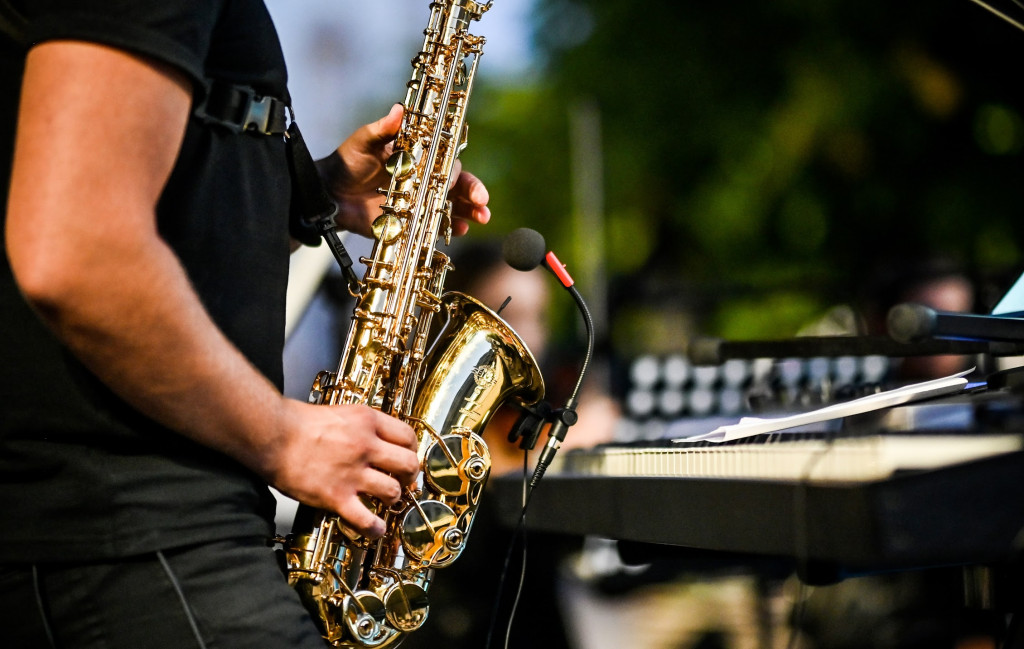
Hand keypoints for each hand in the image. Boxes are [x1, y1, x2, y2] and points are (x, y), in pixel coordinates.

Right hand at [267, 400, 419, 537]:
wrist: (272, 435)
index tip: (407, 457)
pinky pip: (366, 519)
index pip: (408, 436)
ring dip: (392, 499)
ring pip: (393, 492)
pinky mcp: (336, 496)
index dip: (412, 450)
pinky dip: (374, 528)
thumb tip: (378, 439)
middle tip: (402, 481)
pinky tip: (374, 529)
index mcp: (367, 422)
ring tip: (384, 500)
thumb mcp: (341, 413)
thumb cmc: (298, 423)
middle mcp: (365, 446)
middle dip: (409, 476)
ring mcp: (352, 472)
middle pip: (408, 464)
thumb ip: (363, 426)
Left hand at [317, 104, 490, 236]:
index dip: (457, 169)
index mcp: (417, 157)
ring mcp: (418, 202)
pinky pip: (434, 226)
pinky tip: (459, 231)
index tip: (458, 178)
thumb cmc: (347, 162)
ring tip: (481, 218)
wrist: (327, 193)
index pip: (445, 161)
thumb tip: (398, 109)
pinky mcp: (410, 222)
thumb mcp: (364, 142)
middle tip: (482, 202)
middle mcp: (423, 179)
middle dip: (473, 192)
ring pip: (452, 205)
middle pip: (456, 185)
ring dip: (469, 212)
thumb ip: (382, 129)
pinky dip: (449, 228)